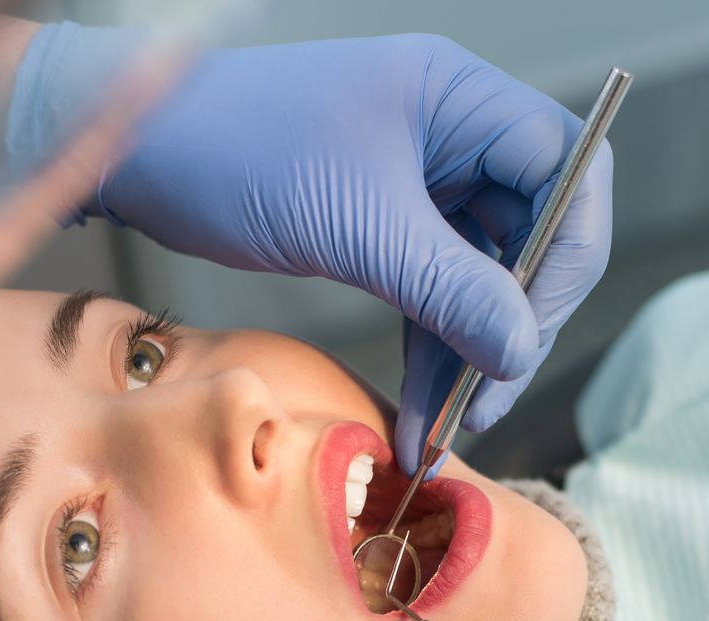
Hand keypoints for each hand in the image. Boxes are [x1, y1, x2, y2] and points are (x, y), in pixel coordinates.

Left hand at [8, 26, 613, 474]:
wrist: (138, 151)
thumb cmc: (236, 151)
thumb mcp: (355, 226)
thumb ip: (449, 287)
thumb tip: (523, 349)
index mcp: (461, 99)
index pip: (570, 170)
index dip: (567, 255)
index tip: (528, 332)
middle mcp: (454, 133)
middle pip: (534, 235)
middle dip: (513, 326)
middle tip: (487, 403)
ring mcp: (420, 179)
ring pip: (480, 277)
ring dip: (468, 357)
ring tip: (446, 433)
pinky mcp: (383, 222)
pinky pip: (432, 292)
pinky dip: (429, 352)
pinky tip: (420, 416)